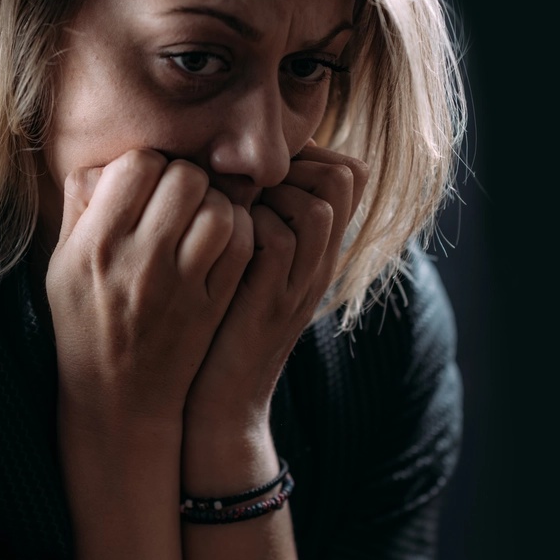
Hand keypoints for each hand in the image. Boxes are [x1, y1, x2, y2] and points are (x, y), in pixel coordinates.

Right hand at [46, 149, 252, 433]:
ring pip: (218, 208)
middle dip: (183, 177)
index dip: (145, 163)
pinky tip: (220, 240)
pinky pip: (241, 244)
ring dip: (214, 203)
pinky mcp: (211, 304)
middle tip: (177, 197)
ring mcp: (180, 285)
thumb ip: (81, 206)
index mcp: (94, 246)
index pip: (136, 164)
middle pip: (183, 178)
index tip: (143, 183)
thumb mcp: (62, 264)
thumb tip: (111, 160)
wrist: (117, 395)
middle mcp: (137, 262)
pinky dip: (238, 230)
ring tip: (199, 218)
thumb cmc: (85, 320)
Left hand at [183, 142, 368, 476]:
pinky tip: (214, 242)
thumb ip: (249, 226)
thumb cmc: (214, 330)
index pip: (346, 172)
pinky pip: (277, 237)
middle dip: (289, 165)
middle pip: (342, 175)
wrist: (218, 405)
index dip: (303, 153)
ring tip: (228, 212)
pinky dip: (244, 225)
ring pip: (317, 202)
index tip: (252, 170)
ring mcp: (302, 283)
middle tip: (240, 186)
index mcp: (316, 251)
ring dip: (267, 194)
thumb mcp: (241, 270)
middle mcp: (320, 263)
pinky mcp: (273, 302)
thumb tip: (224, 173)